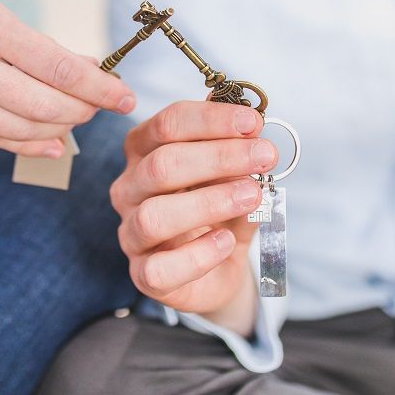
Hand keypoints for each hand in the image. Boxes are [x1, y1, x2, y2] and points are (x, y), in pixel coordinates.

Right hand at [0, 0, 134, 156]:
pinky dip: (30, 144)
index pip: (58, 66)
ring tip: (76, 117)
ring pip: (23, 128)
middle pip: (46, 104)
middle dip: (83, 109)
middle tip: (102, 105)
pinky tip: (52, 141)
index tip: (126, 96)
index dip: (99, 87)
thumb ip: (31, 43)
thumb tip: (87, 69)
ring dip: (60, 127)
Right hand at [110, 101, 276, 332]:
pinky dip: (198, 254)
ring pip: (155, 215)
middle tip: (264, 156)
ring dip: (210, 202)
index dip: (211, 120)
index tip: (253, 123)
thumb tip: (252, 131)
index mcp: (144, 151)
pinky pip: (160, 268)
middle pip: (162, 164)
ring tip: (252, 196)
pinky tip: (227, 241)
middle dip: (219, 157)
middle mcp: (130, 188)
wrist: (222, 269)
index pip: (168, 125)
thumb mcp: (234, 175)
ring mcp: (131, 233)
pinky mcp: (144, 274)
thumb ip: (238, 154)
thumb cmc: (221, 212)